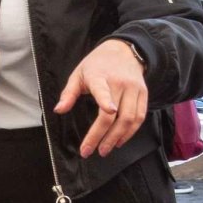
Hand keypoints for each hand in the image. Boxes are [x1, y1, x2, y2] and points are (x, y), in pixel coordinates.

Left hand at [53, 39, 148, 158]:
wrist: (123, 50)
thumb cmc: (96, 65)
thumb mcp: (78, 74)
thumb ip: (68, 93)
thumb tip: (58, 110)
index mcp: (100, 77)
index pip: (103, 90)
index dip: (106, 100)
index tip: (108, 110)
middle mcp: (120, 84)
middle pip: (115, 114)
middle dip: (103, 136)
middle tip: (91, 151)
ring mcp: (134, 89)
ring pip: (130, 118)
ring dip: (117, 137)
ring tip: (105, 149)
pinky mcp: (144, 94)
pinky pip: (140, 117)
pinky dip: (130, 132)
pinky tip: (119, 141)